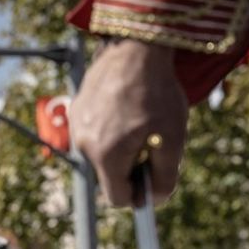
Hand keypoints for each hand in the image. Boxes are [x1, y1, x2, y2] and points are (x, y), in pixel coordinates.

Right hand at [70, 39, 187, 207]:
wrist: (135, 48)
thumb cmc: (157, 93)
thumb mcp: (173, 138)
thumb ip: (165, 176)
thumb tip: (155, 200)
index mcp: (107, 156)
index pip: (118, 198)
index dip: (138, 194)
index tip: (153, 178)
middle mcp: (84, 145)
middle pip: (109, 176)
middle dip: (131, 167)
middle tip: (151, 142)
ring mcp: (76, 127)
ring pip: (101, 155)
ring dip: (120, 148)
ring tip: (138, 120)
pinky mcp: (76, 110)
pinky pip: (94, 134)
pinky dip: (110, 130)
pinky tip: (125, 108)